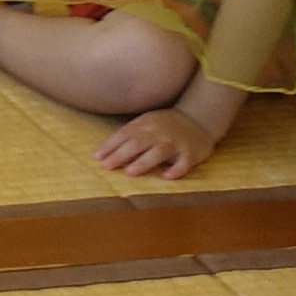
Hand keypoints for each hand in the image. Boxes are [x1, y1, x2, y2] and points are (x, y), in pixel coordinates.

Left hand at [97, 95, 229, 179]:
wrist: (198, 119)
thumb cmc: (166, 124)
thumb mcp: (147, 123)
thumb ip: (130, 136)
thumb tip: (104, 153)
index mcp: (145, 124)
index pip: (125, 135)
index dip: (110, 146)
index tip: (97, 157)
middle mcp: (159, 132)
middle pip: (138, 143)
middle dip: (121, 154)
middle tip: (107, 166)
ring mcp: (176, 143)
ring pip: (159, 152)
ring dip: (144, 161)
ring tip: (130, 172)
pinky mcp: (191, 153)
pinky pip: (184, 162)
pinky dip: (176, 169)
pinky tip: (168, 176)